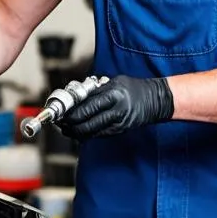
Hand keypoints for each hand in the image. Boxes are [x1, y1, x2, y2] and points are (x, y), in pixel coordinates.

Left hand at [58, 75, 173, 140]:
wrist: (156, 100)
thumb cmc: (134, 88)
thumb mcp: (114, 83)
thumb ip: (95, 91)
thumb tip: (74, 99)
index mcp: (113, 95)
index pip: (86, 108)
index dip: (70, 114)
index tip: (60, 113)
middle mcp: (116, 111)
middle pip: (86, 124)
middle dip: (69, 125)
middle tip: (59, 122)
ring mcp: (118, 123)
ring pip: (91, 132)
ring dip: (75, 132)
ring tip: (65, 127)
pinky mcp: (120, 131)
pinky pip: (98, 134)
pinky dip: (86, 134)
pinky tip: (78, 131)